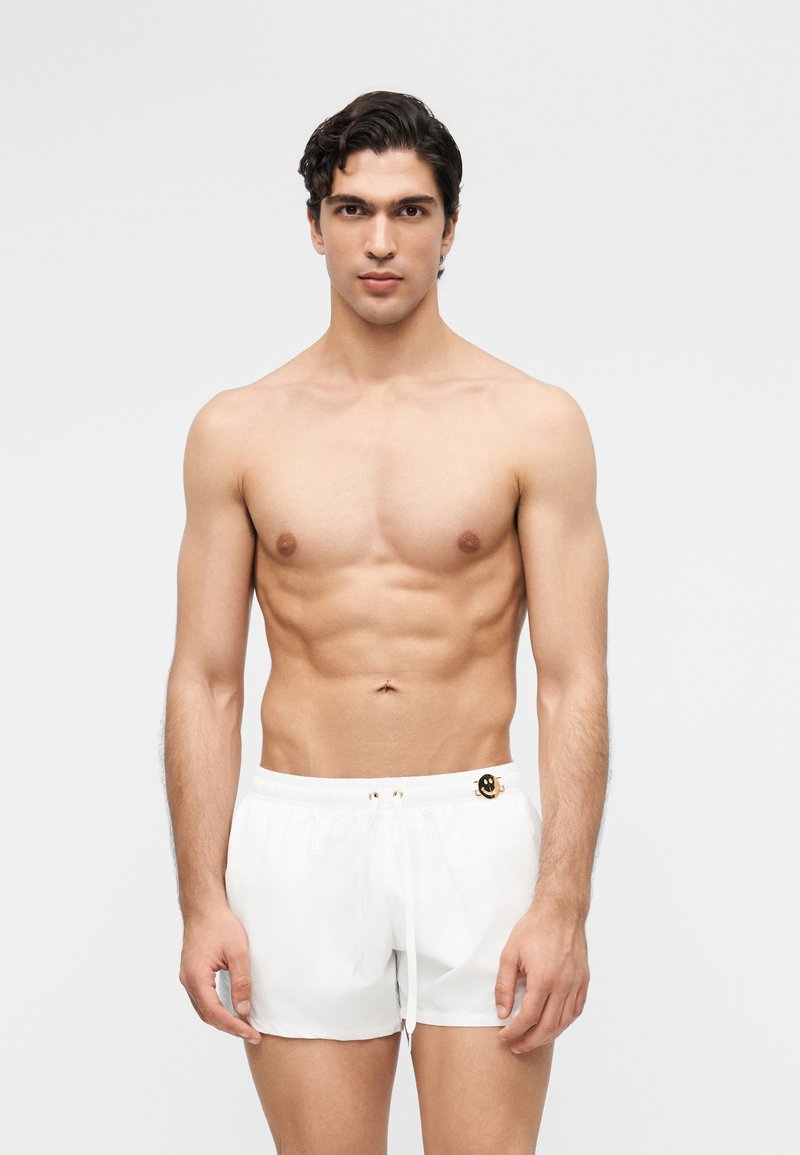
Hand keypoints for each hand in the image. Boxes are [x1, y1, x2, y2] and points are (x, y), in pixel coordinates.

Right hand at [179, 904, 260, 1044]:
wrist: (204, 906)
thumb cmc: (220, 924)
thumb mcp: (238, 951)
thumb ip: (241, 981)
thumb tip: (243, 1009)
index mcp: (196, 977)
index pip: (215, 1013)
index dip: (234, 1027)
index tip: (252, 1033)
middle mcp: (187, 981)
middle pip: (207, 1015)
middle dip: (229, 1027)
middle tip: (251, 1033)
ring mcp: (187, 977)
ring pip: (204, 1009)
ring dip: (222, 1020)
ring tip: (244, 1026)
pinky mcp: (192, 973)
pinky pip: (203, 999)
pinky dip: (217, 1008)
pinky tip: (231, 1009)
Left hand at [494, 899, 588, 1052]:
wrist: (560, 911)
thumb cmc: (534, 929)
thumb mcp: (510, 954)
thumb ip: (504, 986)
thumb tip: (503, 1012)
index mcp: (544, 979)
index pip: (528, 1017)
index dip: (514, 1032)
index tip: (503, 1036)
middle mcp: (563, 985)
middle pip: (548, 1026)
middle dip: (529, 1041)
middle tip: (516, 1047)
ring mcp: (576, 983)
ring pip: (564, 1022)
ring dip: (547, 1036)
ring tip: (532, 1040)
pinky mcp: (584, 980)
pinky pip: (576, 1010)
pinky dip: (564, 1022)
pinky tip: (554, 1025)